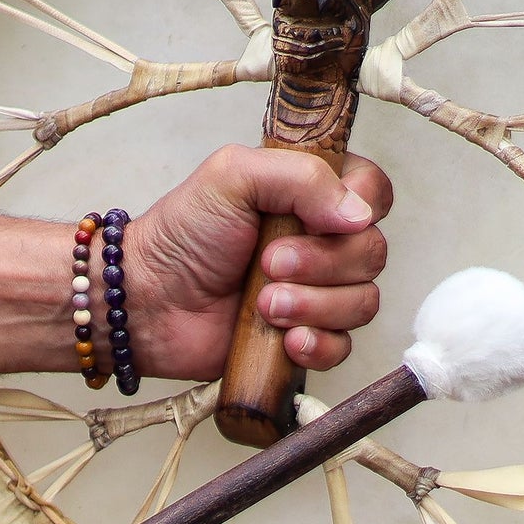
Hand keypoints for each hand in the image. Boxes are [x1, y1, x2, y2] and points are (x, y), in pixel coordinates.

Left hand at [128, 145, 391, 381]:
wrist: (149, 300)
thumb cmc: (183, 233)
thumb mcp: (232, 175)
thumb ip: (300, 176)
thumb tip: (358, 213)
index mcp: (312, 194)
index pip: (374, 193)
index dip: (359, 208)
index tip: (318, 219)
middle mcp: (323, 241)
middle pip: (372, 252)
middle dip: (322, 263)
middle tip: (268, 264)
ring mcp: (317, 291)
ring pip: (362, 302)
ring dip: (313, 305)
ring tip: (264, 304)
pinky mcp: (306, 336)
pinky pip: (344, 347)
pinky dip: (318, 344)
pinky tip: (286, 341)